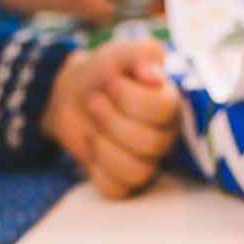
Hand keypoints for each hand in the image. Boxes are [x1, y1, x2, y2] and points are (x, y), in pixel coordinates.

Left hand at [42, 41, 180, 198]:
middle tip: (93, 102)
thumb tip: (154, 75)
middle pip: (151, 144)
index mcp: (170, 104)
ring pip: (137, 172)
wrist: (73, 95)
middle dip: (112, 121)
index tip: (110, 82)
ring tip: (91, 128)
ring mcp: (145, 162)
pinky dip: (97, 171)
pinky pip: (116, 191)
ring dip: (104, 148)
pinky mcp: (122, 182)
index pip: (163, 110)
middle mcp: (163, 136)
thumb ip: (142, 55)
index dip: (130, 97)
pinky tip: (92, 148)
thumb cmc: (105, 73)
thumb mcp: (122, 53)